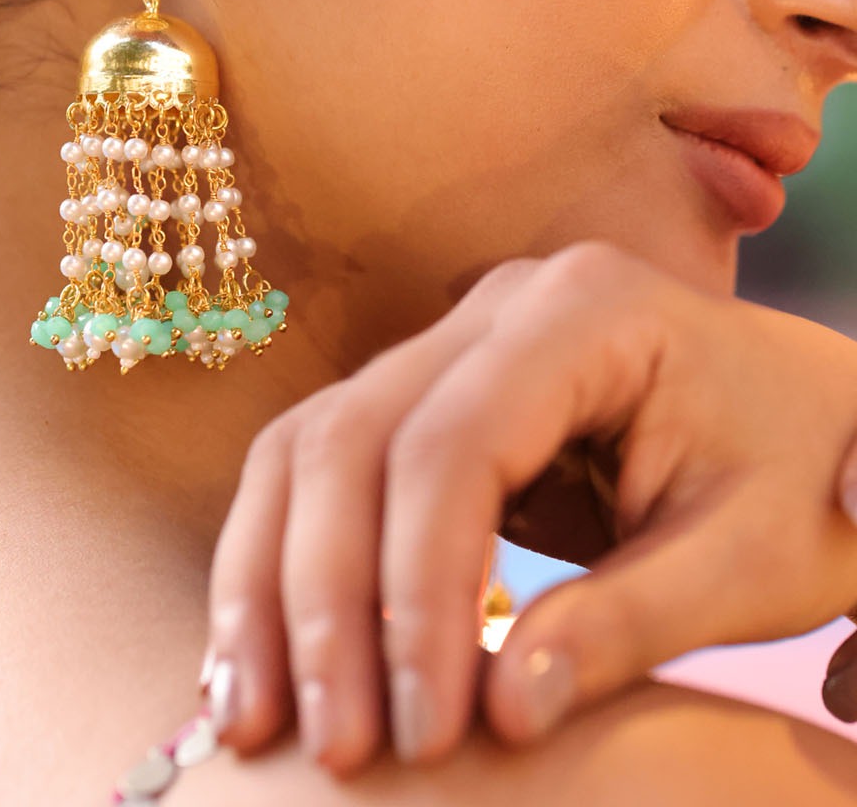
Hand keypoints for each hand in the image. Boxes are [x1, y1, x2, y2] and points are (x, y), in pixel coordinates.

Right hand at [202, 240, 856, 773]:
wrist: (816, 414)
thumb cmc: (805, 474)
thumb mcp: (751, 560)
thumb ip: (625, 627)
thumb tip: (500, 718)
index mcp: (585, 310)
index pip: (455, 446)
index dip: (420, 590)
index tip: (427, 732)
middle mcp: (495, 305)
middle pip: (355, 438)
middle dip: (328, 599)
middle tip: (337, 748)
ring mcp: (452, 340)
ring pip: (311, 446)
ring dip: (274, 584)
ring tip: (254, 719)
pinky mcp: (429, 393)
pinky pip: (325, 468)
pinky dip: (287, 564)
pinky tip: (268, 662)